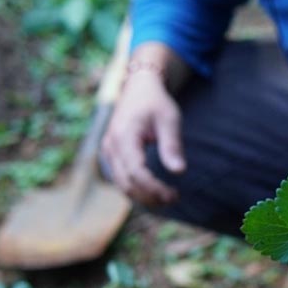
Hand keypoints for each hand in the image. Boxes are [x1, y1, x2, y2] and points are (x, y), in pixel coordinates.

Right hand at [100, 71, 186, 206]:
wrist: (138, 89)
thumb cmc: (156, 103)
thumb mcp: (169, 120)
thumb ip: (172, 145)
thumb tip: (179, 171)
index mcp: (124, 136)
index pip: (136, 172)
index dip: (154, 188)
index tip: (174, 195)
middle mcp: (111, 146)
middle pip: (126, 183)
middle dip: (150, 196)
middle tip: (174, 198)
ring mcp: (108, 151)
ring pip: (122, 185)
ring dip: (143, 196)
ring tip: (167, 198)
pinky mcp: (111, 155)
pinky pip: (120, 179)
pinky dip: (137, 189)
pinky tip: (155, 192)